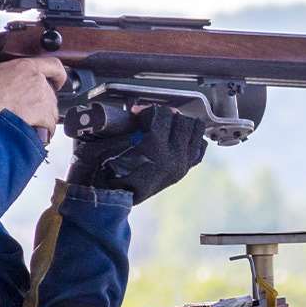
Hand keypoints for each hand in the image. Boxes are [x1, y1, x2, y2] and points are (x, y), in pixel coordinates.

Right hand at [0, 57, 66, 132]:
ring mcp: (42, 99)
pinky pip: (49, 125)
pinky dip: (43, 130)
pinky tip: (32, 131)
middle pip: (50, 92)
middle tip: (27, 109)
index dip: (57, 75)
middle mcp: (37, 81)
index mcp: (25, 67)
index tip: (57, 81)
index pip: (53, 65)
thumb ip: (2, 74)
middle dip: (41, 102)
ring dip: (42, 117)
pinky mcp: (44, 116)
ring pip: (51, 109)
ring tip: (26, 122)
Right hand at [66, 103, 208, 202]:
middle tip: (153, 117)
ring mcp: (181, 165)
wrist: (111, 196)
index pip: (163, 115)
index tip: (138, 112)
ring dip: (183, 124)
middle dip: (167, 115)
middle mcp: (173, 157)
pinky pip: (199, 148)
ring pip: (195, 130)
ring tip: (169, 125)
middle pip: (182, 120)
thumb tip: (141, 110)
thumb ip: (128, 123)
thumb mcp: (111, 141)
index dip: (148, 109)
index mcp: (155, 148)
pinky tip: (179, 138)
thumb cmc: (106, 170)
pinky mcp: (183, 171)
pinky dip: (192, 139)